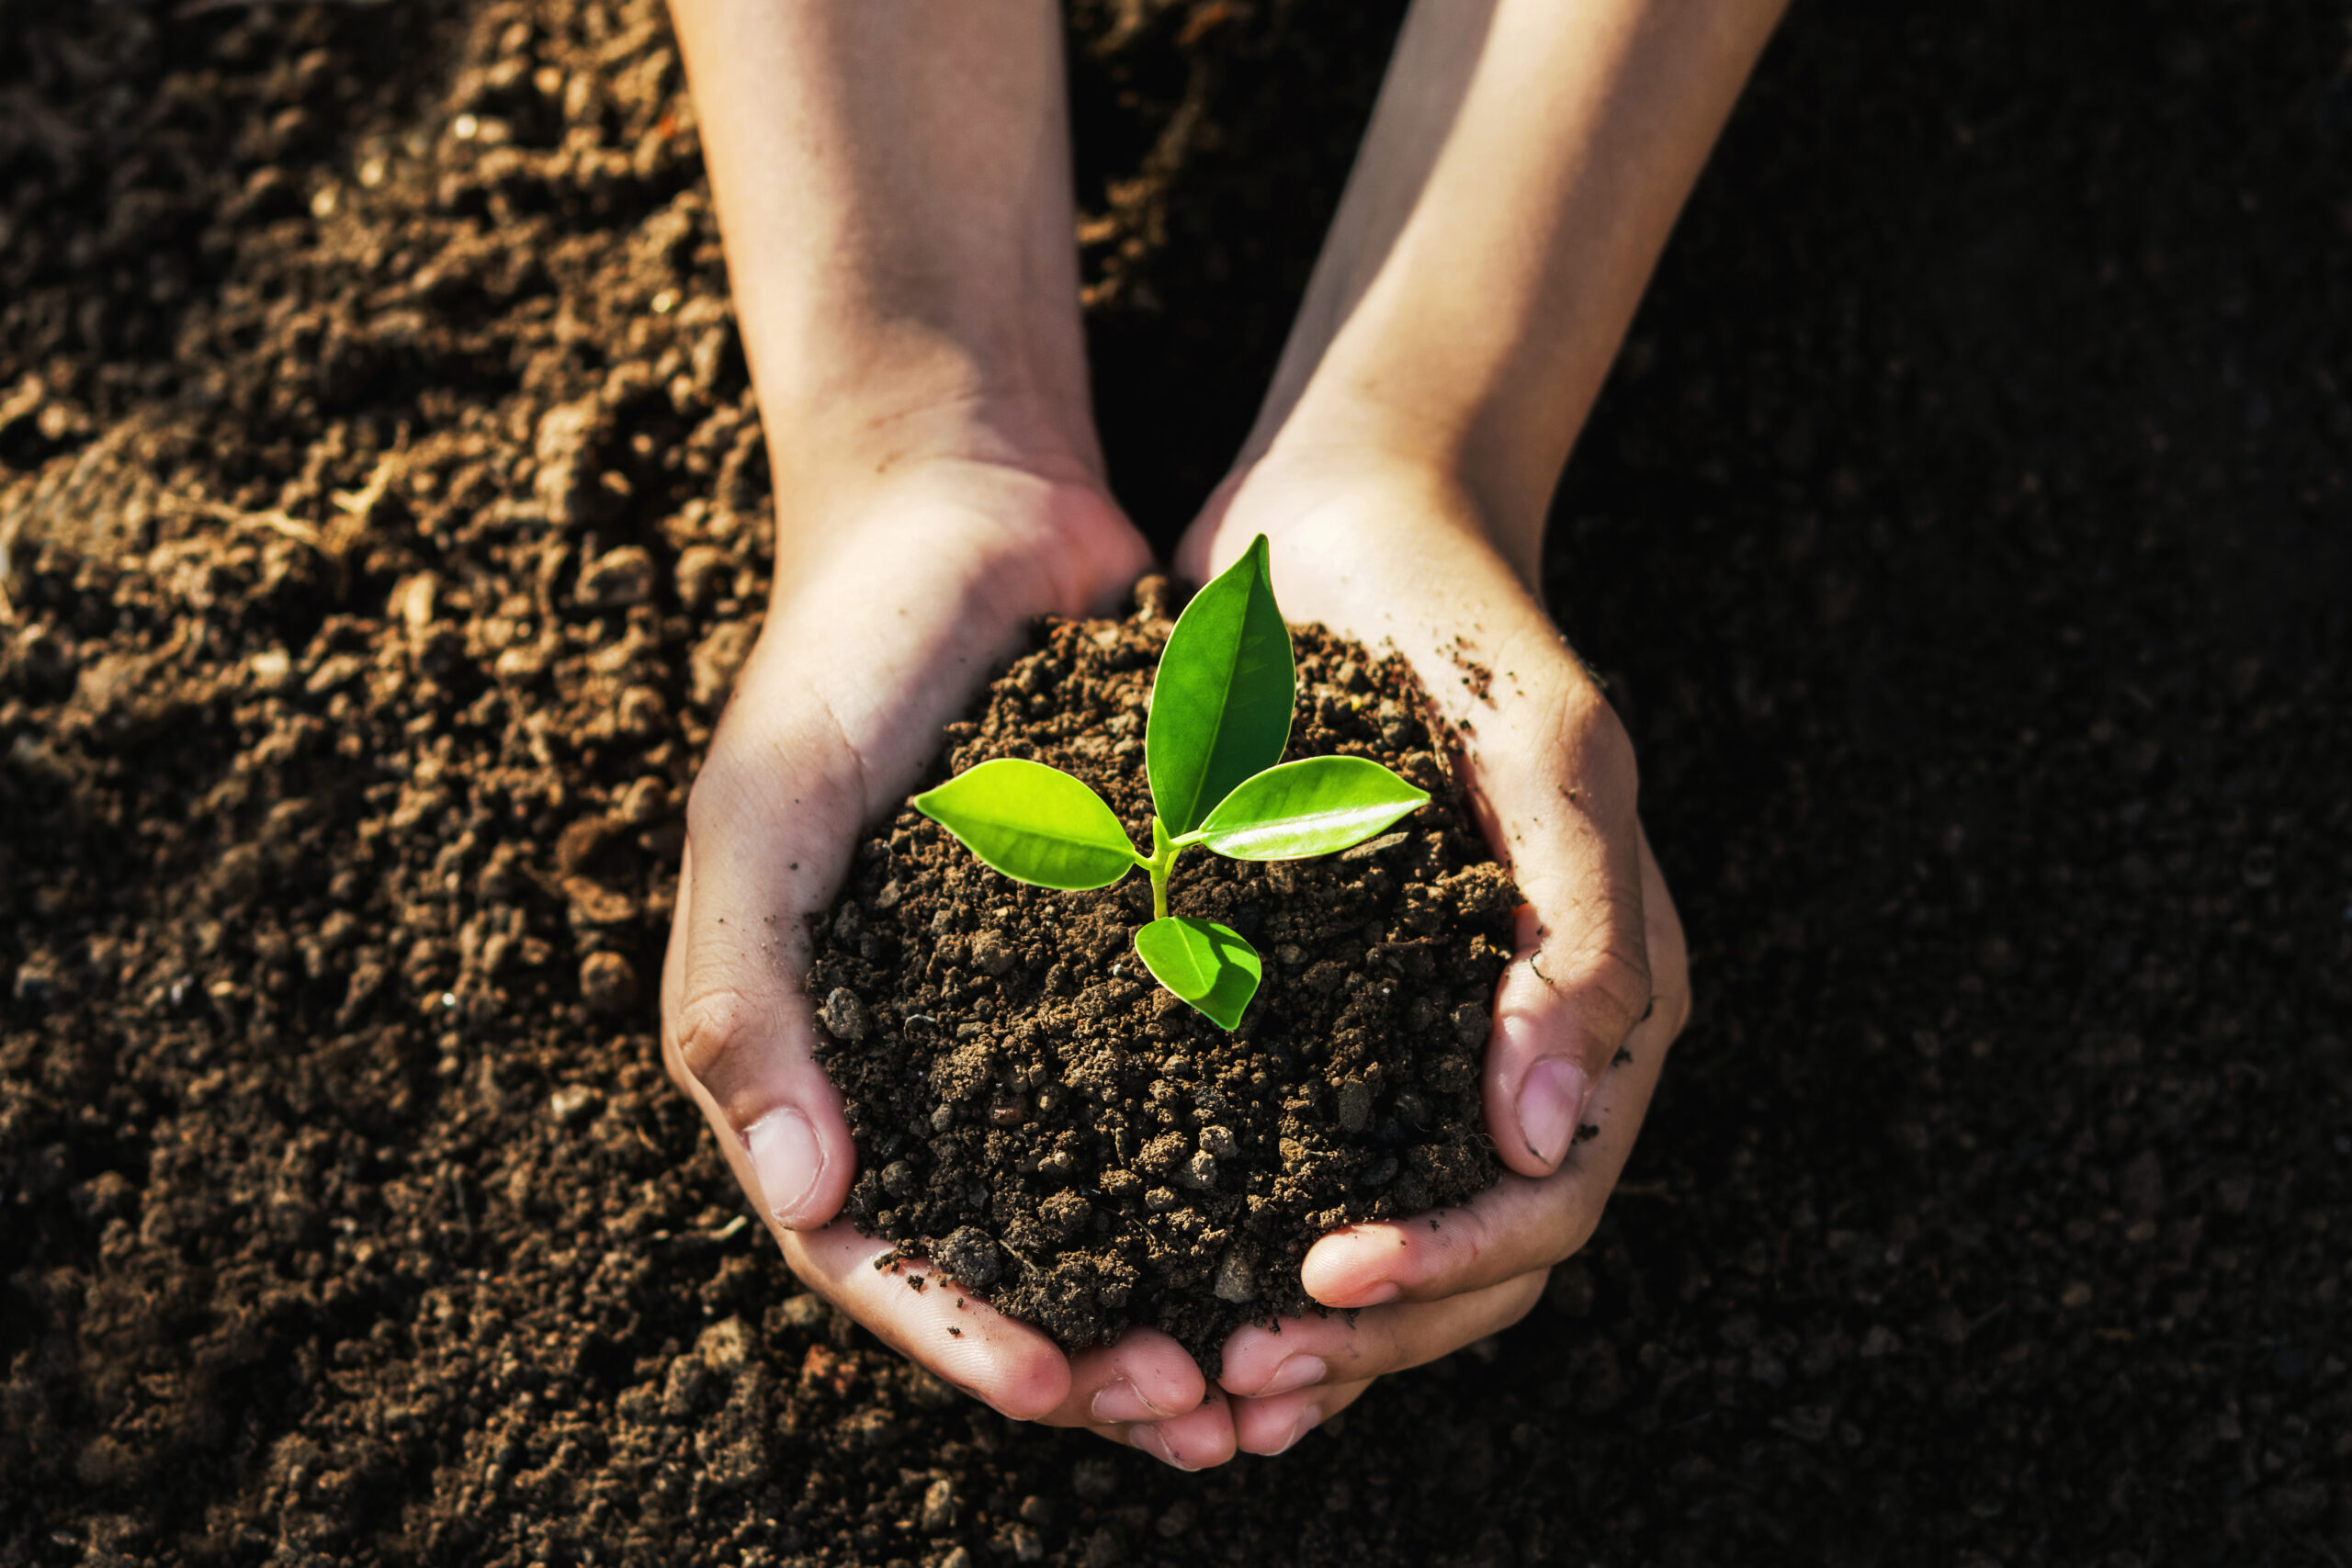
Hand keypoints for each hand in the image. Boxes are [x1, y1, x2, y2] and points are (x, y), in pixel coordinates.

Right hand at [658, 457, 1235, 1454]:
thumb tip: (812, 1204)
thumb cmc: (840, 658)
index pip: (869, 1250)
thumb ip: (748, 998)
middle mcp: (923, 1062)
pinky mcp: (1133, 960)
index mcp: (813, 1058)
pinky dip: (1241, 1167)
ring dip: (1178, 1290)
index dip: (957, 1330)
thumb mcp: (764, 813)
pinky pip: (1187, 1089)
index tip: (1064, 1384)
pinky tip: (1326, 1208)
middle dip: (1093, 1350)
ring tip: (1274, 1356)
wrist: (967, 510)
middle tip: (1205, 1404)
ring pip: (1106, 1204)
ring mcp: (1031, 1020)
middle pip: (1001, 1259)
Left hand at [1172, 452, 1689, 1459]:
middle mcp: (1522, 1042)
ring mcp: (1424, 1035)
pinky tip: (1162, 1288)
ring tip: (1189, 1385)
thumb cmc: (1459, 628)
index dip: (1449, 1269)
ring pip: (1390, 1237)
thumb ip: (1579, 934)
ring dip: (1304, 1332)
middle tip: (1226, 1381)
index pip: (1550, 1198)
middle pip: (1473, 1260)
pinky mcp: (1326, 1012)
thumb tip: (1546, 1137)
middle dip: (1363, 1337)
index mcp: (1604, 1000)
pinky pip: (1302, 1164)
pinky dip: (1245, 1241)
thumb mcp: (1544, 753)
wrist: (1348, 527)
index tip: (1316, 1283)